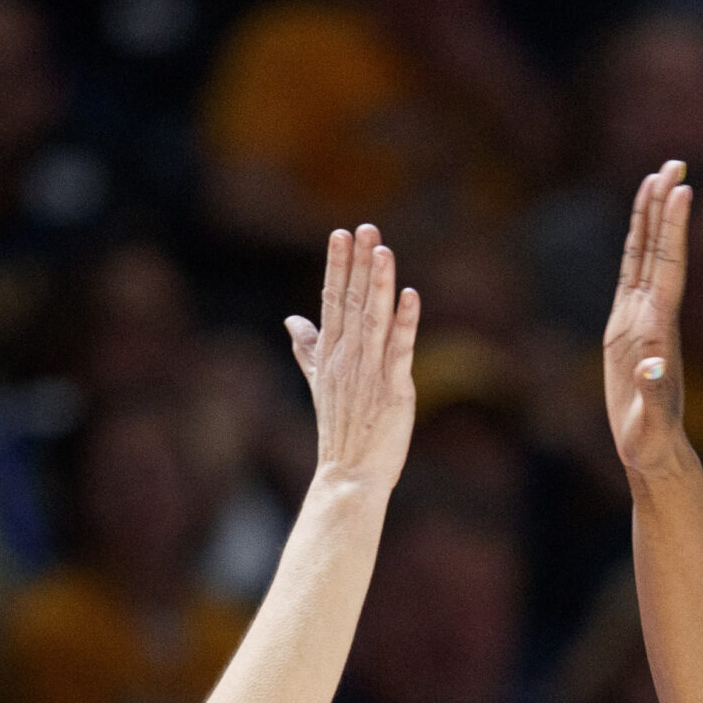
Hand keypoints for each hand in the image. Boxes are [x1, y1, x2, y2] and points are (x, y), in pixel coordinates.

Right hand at [285, 223, 420, 495]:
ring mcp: (370, 372)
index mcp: (331, 354)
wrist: (348, 475)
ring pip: (374, 319)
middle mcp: (347, 358)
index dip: (337, 267)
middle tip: (363, 227)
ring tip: (381, 249)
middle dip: (357, 264)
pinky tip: (410, 295)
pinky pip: (400, 349)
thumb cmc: (339, 431)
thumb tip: (292, 319)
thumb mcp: (319, 383)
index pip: (332, 301)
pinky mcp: (394, 388)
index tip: (340, 234)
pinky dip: (405, 322)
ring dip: (378, 283)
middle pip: (352, 302)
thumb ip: (307, 348)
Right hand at [603, 161, 695, 481]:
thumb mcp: (649, 422)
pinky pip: (632, 274)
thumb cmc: (651, 440)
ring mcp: (641, 319)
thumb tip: (653, 369)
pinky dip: (635, 244)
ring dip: (652, 216)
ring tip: (658, 175)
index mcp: (657, 330)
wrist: (655, 450)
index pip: (668, 268)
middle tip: (674, 161)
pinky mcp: (629, 327)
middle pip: (660, 250)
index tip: (682, 189)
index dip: (673, 229)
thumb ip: (651, 395)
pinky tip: (638, 225)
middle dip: (665, 206)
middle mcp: (653, 316)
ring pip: (646, 256)